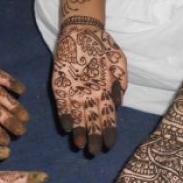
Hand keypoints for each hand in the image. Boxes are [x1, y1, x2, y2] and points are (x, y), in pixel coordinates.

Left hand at [53, 20, 127, 154]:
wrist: (83, 30)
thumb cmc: (103, 47)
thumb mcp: (119, 62)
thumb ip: (121, 81)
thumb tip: (118, 101)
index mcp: (106, 94)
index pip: (108, 118)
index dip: (109, 132)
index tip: (110, 144)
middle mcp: (90, 98)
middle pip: (93, 122)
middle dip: (94, 137)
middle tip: (94, 152)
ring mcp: (75, 94)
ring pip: (78, 117)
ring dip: (79, 131)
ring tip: (80, 145)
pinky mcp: (61, 87)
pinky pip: (62, 105)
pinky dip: (64, 116)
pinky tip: (66, 127)